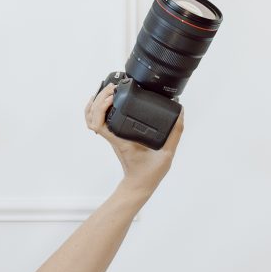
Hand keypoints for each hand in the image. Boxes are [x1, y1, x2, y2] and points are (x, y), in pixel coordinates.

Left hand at [85, 80, 184, 195]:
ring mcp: (111, 137)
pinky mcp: (113, 136)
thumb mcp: (166, 154)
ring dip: (95, 102)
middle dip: (98, 99)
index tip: (112, 97)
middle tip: (113, 87)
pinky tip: (104, 100)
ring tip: (108, 90)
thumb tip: (180, 114)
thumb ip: (174, 134)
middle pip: (92, 116)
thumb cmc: (149, 172)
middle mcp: (112, 137)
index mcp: (121, 140)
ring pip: (91, 118)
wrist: (139, 184)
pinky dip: (95, 109)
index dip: (101, 107)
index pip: (100, 123)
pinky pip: (97, 122)